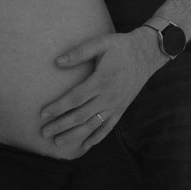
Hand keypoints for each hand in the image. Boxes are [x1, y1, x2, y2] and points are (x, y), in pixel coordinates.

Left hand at [40, 30, 162, 152]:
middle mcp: (108, 97)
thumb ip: (79, 52)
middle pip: (80, 116)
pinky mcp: (122, 109)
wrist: (147, 53)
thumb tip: (57, 62)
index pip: (74, 99)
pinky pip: (108, 128)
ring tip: (58, 142)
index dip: (58, 107)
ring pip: (92, 125)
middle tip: (44, 132)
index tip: (43, 114)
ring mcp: (116, 105)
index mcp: (101, 81)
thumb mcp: (101, 43)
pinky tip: (85, 146)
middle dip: (60, 125)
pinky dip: (96, 138)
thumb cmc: (122, 46)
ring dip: (74, 135)